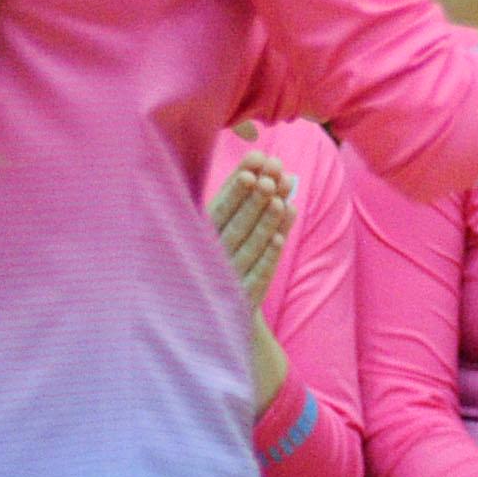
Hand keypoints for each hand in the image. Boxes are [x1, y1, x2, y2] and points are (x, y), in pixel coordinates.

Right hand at [208, 135, 296, 310]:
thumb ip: (245, 196)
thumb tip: (274, 166)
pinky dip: (267, 257)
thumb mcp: (225, 224)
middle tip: (270, 178)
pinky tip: (280, 239)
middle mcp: (205, 257)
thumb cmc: (222, 253)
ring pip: (246, 248)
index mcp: (196, 236)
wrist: (215, 311)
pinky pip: (255, 276)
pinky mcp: (239, 300)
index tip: (253, 165)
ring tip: (280, 202)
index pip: (217, 207)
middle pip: (233, 225)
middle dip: (253, 200)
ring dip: (264, 225)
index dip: (235, 187)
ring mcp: (222, 279)